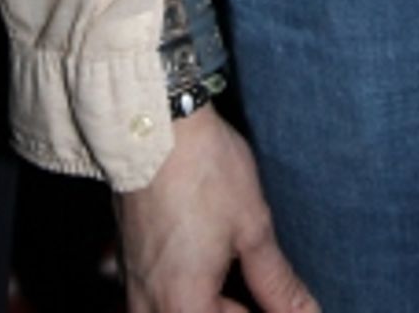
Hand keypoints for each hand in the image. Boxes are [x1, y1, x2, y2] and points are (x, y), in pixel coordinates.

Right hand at [115, 104, 318, 312]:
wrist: (152, 124)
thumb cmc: (205, 172)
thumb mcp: (252, 228)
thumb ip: (277, 284)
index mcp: (184, 308)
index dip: (272, 312)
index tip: (291, 301)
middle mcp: (150, 308)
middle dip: (238, 307)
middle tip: (271, 289)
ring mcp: (134, 288)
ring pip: (183, 311)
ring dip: (215, 302)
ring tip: (238, 270)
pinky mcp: (127, 265)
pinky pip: (160, 300)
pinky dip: (189, 291)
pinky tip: (209, 263)